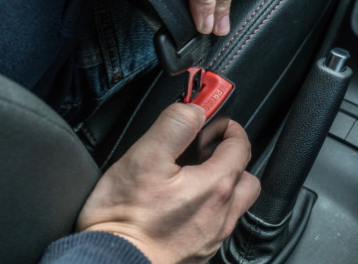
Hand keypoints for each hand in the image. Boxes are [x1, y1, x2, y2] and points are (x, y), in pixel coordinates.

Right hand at [76, 103, 260, 262]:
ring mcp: (212, 237)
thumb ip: (175, 126)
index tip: (211, 122)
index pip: (240, 146)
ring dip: (221, 184)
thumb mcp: (145, 157)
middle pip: (245, 176)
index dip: (227, 127)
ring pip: (233, 203)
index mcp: (215, 186)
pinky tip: (181, 205)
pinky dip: (208, 208)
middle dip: (230, 157)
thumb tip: (194, 109)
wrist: (112, 263)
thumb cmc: (125, 219)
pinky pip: (216, 224)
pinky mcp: (198, 253)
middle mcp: (221, 214)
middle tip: (203, 150)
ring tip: (191, 177)